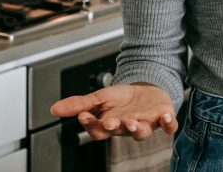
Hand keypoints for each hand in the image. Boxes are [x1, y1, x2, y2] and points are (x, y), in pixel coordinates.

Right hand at [50, 83, 177, 140]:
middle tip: (109, 121)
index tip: (84, 115)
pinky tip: (166, 116)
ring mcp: (146, 123)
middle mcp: (127, 127)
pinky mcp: (163, 118)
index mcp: (110, 124)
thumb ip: (79, 104)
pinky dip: (168, 122)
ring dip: (137, 128)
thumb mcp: (99, 97)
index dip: (90, 124)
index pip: (97, 129)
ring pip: (141, 132)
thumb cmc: (122, 98)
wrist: (147, 89)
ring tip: (132, 122)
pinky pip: (168, 125)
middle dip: (114, 126)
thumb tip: (54, 109)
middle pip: (119, 131)